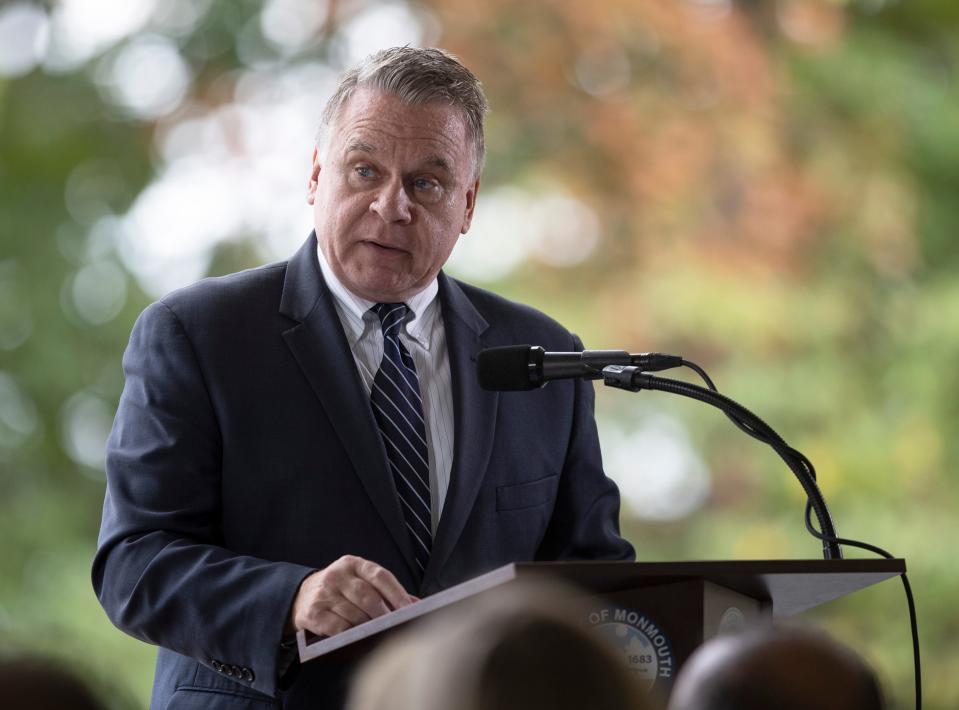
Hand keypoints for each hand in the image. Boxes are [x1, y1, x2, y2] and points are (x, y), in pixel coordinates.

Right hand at [289, 555, 414, 637]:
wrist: (300, 596)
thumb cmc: (339, 590)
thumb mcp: (359, 581)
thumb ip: (386, 590)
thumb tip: (415, 604)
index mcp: (353, 563)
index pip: (380, 575)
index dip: (396, 593)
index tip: (408, 608)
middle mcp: (337, 574)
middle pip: (367, 596)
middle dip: (383, 614)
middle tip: (395, 627)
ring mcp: (323, 593)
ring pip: (354, 614)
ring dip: (368, 627)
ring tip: (378, 635)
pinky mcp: (313, 612)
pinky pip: (338, 627)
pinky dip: (351, 635)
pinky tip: (357, 639)